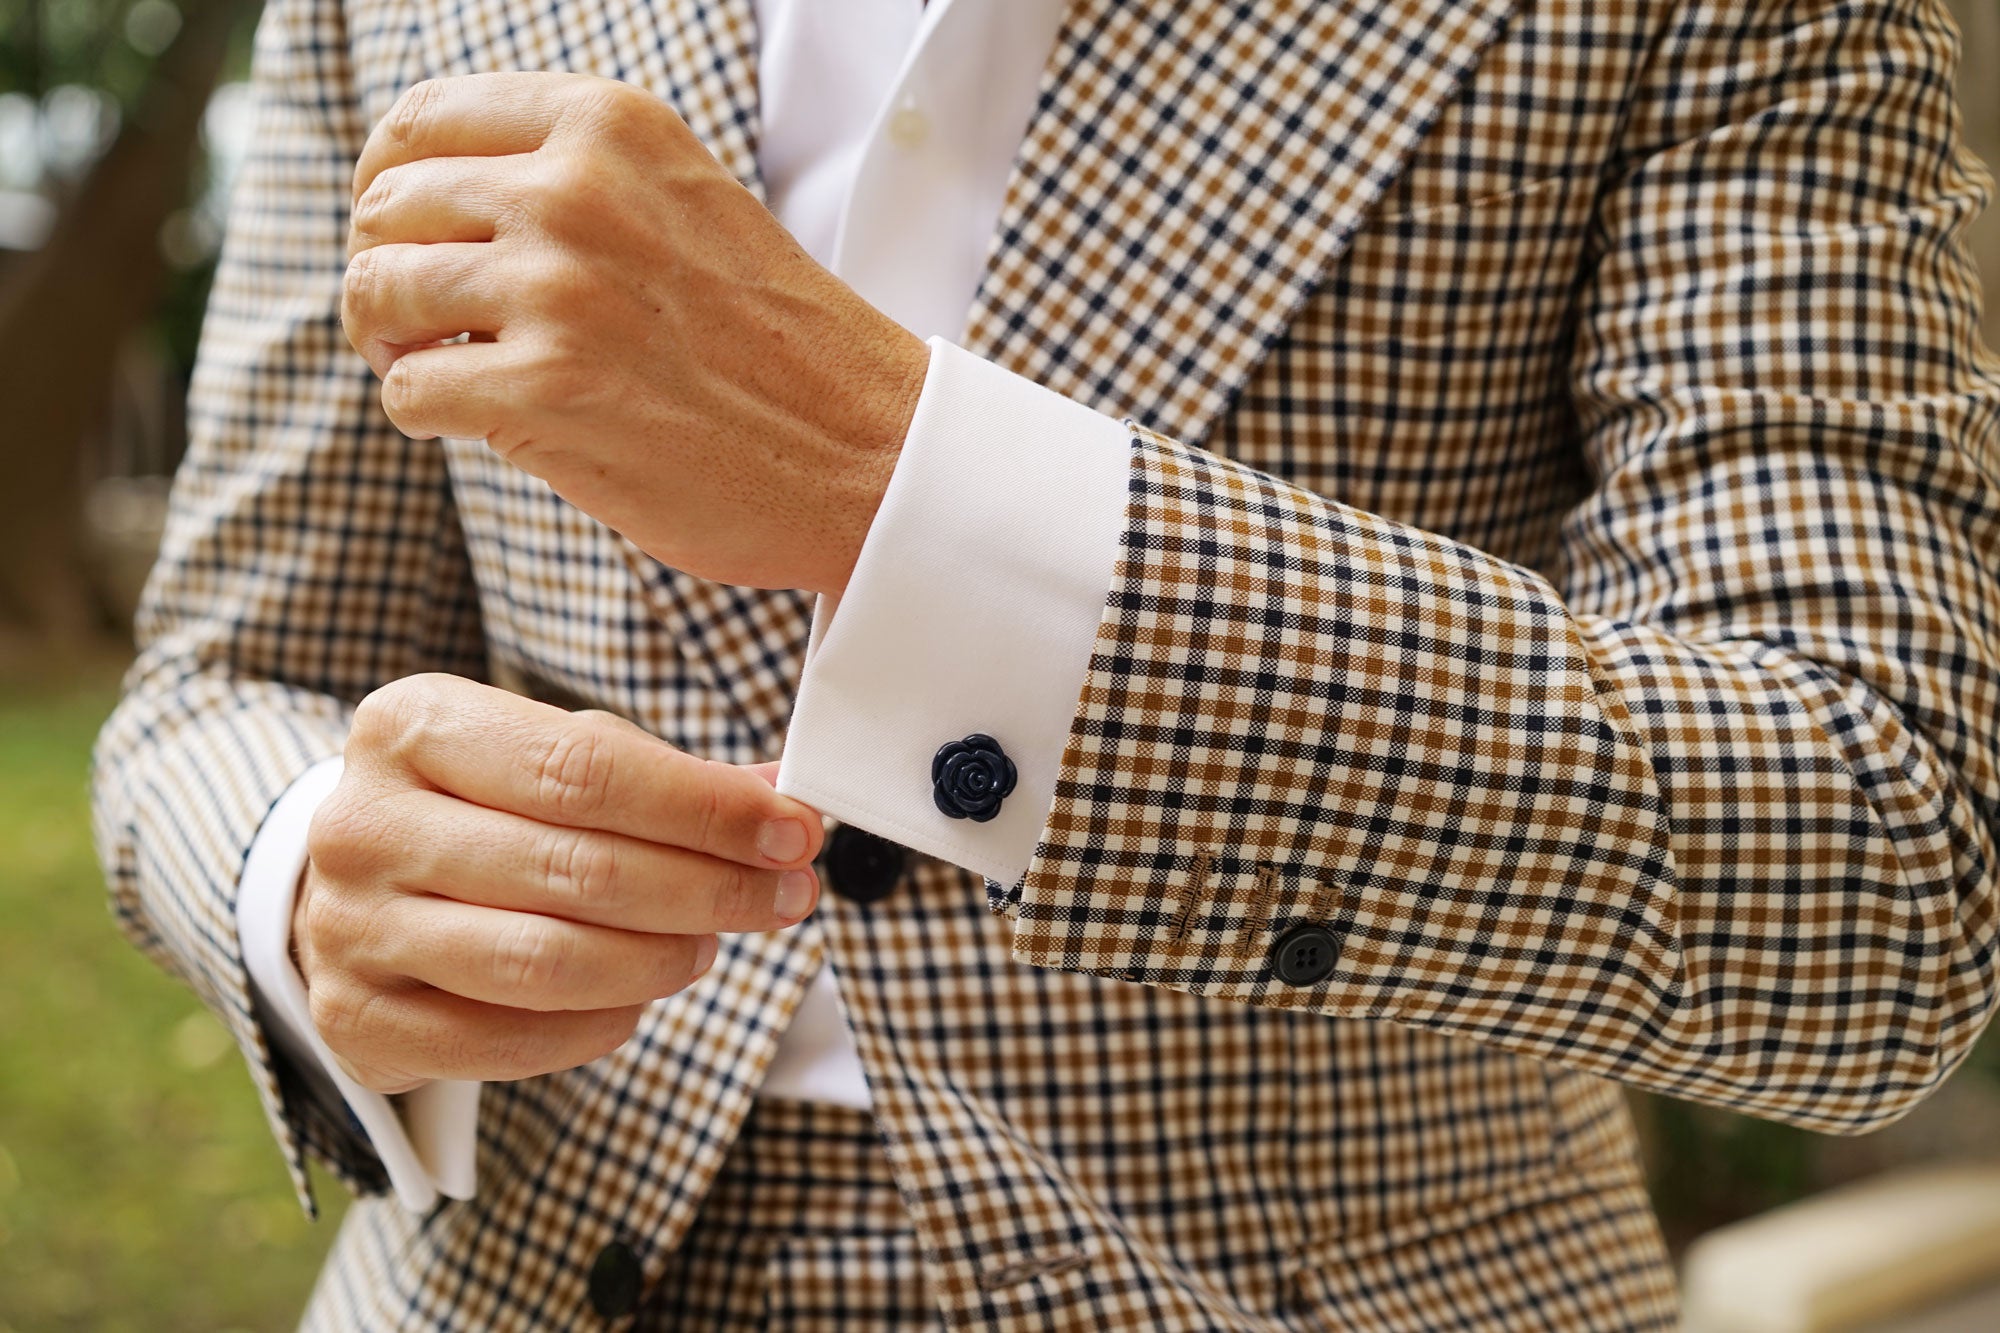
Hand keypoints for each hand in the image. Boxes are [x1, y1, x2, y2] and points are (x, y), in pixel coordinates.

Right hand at [293, 673, 824, 1093]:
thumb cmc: (477, 810)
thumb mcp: (550, 758)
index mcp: (413, 724)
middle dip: (709, 887)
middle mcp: (366, 823)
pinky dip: (599, 1025)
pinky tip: (638, 999)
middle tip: (784, 896)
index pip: (585, 766)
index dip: (705, 807)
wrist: (350, 888)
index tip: (792, 831)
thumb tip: (780, 797)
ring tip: (710, 944)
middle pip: (576, 867)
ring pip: (545, 961)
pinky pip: (507, 1041)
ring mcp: (351, 928)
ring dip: (660, 960)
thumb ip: (661, 775)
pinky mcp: (356, 1022)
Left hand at [339, 71, 928, 595]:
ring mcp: (557, 288)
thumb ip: (572, 180)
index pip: (419, 123)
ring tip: (441, 370)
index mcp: (607, 125)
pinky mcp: (546, 391)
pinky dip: (422, 414)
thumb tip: (418, 205)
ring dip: (390, 343)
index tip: (407, 239)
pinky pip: (407, 391)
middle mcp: (574, 188)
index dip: (388, 188)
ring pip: (376, 292)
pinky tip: (476, 422)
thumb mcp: (678, 201)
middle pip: (384, 208)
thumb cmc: (774, 343)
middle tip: (423, 327)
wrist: (867, 449)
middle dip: (385, 270)